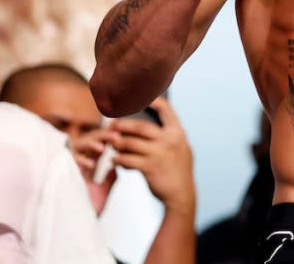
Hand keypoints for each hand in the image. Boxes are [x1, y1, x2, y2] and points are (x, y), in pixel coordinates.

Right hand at [70, 127, 118, 214]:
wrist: (76, 227)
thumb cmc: (87, 211)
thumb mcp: (103, 192)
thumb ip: (110, 179)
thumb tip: (117, 166)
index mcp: (88, 165)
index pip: (99, 145)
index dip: (109, 136)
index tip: (121, 129)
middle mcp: (78, 164)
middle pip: (89, 141)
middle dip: (103, 136)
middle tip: (117, 136)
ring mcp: (70, 167)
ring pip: (78, 147)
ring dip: (91, 145)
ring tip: (103, 148)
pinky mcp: (62, 174)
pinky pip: (69, 163)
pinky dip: (80, 162)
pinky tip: (91, 165)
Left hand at [110, 97, 195, 217]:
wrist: (181, 194)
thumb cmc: (178, 171)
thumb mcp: (181, 148)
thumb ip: (170, 136)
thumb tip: (153, 123)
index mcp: (177, 132)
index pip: (164, 109)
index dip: (151, 101)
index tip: (137, 99)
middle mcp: (169, 140)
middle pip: (139, 126)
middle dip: (123, 125)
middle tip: (112, 126)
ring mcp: (159, 153)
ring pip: (129, 142)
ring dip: (117, 143)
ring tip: (112, 145)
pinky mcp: (149, 167)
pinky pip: (127, 159)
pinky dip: (118, 159)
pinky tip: (115, 161)